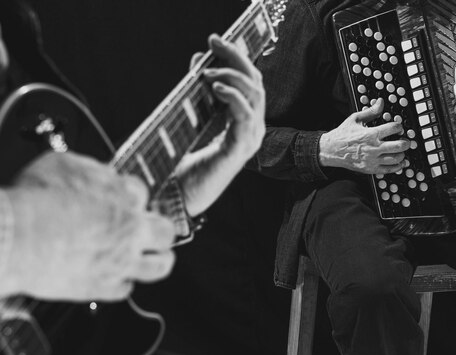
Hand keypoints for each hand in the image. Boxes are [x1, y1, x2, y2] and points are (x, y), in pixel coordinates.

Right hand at [2, 152, 175, 300]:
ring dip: (159, 260)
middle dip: (160, 229)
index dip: (131, 197)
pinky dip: (120, 283)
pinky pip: (125, 289)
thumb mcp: (64, 164)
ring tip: (155, 258)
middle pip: (166, 230)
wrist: (17, 236)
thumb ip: (91, 171)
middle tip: (151, 231)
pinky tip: (113, 277)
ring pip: (160, 265)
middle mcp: (129, 228)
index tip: (124, 201)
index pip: (142, 192)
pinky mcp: (104, 286)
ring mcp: (121, 259)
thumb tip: (97, 173)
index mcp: (123, 195)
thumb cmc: (33, 199)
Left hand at [174, 34, 265, 216]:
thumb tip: (198, 61)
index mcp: (243, 122)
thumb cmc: (187, 161)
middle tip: (214, 42)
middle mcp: (252, 129)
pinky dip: (232, 97)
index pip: (250, 83)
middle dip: (236, 58)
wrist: (182, 195)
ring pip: (254, 96)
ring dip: (231, 76)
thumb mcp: (194, 118)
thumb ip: (199, 92)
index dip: (236, 58)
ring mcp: (250, 139)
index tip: (215, 41)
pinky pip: (244, 115)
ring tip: (207, 70)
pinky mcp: (240, 149)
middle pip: (255, 84)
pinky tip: (215, 87)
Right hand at [318, 98, 408, 174]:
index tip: (398, 127)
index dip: (399, 126)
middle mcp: (373, 148)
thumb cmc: (343, 134)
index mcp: (371, 134)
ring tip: (402, 151)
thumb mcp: (355, 119)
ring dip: (402, 154)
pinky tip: (400, 162)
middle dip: (406, 142)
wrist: (331, 150)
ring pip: (396, 158)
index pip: (394, 128)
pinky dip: (397, 166)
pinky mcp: (371, 169)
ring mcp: (373, 160)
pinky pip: (389, 170)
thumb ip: (370, 111)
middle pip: (399, 145)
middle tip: (406, 140)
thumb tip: (380, 102)